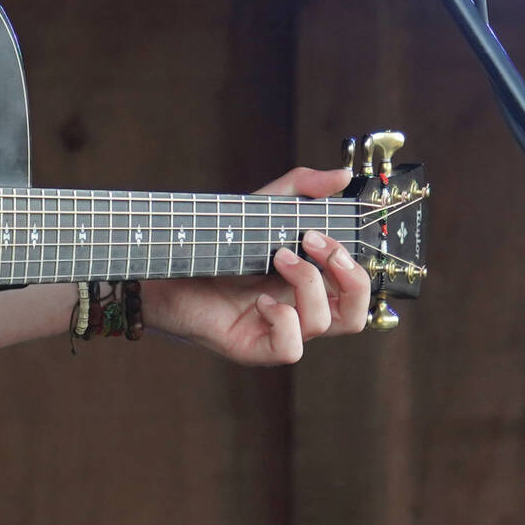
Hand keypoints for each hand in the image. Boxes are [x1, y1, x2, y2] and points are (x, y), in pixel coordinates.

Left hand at [142, 166, 371, 364]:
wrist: (166, 264)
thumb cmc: (217, 242)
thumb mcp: (263, 207)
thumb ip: (303, 187)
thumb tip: (343, 177)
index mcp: (308, 284)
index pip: (357, 289)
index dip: (354, 263)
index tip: (321, 231)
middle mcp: (299, 311)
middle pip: (357, 315)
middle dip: (349, 275)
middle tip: (314, 242)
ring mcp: (278, 332)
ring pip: (325, 324)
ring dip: (307, 282)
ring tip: (276, 256)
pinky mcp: (254, 348)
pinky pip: (291, 348)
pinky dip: (282, 319)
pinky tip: (259, 300)